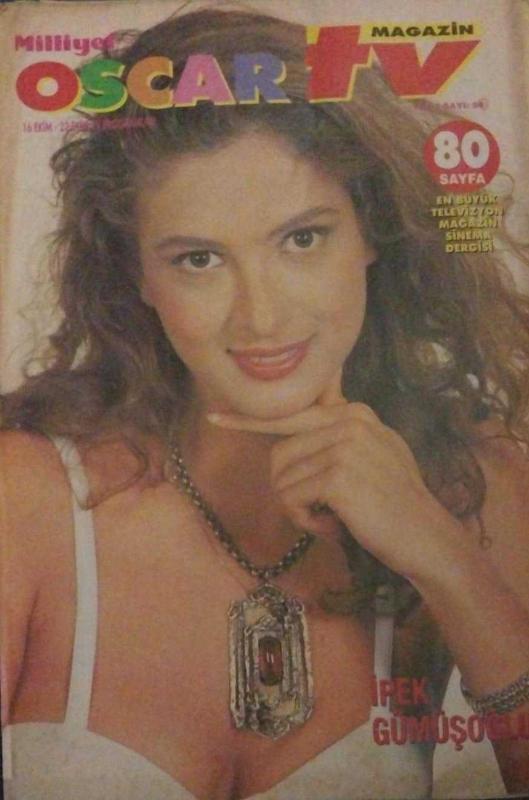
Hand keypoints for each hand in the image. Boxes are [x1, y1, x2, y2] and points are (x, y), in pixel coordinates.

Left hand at [207, 372, 460, 578]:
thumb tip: (321, 407)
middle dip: (290, 488)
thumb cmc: (395, 504)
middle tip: (322, 509)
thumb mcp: (378, 453)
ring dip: (300, 508)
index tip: (215, 417)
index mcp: (354, 413)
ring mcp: (343, 446)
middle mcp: (348, 421)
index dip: (249, 420)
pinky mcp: (336, 475)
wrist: (425, 536)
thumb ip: (346, 432)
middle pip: (280, 453)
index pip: (291, 413)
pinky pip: (290, 499)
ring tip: (335, 517)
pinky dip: (305, 521)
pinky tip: (334, 526)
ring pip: (282, 479)